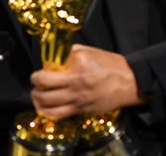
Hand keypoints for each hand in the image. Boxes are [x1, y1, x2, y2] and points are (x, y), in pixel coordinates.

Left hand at [29, 44, 145, 118]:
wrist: (130, 82)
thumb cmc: (111, 64)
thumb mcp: (89, 51)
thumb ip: (70, 54)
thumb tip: (55, 59)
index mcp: (78, 68)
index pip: (50, 71)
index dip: (41, 71)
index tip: (41, 70)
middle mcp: (76, 86)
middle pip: (45, 90)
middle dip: (35, 86)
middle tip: (35, 82)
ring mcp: (79, 100)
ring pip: (49, 106)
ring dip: (38, 100)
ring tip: (36, 96)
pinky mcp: (82, 111)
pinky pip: (59, 115)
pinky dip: (47, 112)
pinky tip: (44, 108)